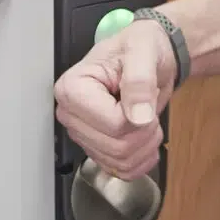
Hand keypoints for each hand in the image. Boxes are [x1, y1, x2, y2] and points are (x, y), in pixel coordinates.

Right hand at [54, 19, 176, 179]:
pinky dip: (142, 159)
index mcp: (72, 89)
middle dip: (145, 131)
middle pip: (117, 147)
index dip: (138, 115)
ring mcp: (84, 135)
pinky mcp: (98, 149)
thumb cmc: (139, 47)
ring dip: (146, 144)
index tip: (142, 93)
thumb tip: (138, 114)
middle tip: (148, 105)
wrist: (148, 57)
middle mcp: (71, 115)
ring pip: (121, 163)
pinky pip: (123, 171)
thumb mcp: (142, 51)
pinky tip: (144, 136)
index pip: (112, 124)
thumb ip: (139, 79)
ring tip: (146, 116)